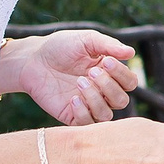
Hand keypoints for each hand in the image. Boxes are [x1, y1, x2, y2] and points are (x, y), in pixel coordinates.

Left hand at [3, 30, 139, 124]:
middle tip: (91, 72)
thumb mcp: (85, 40)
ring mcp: (88, 105)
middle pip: (122, 100)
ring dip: (95, 98)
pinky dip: (83, 111)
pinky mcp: (73, 116)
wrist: (32, 60)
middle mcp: (102, 91)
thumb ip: (109, 45)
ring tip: (79, 82)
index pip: (130, 82)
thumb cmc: (60, 47)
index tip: (106, 61)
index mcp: (109, 73)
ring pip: (107, 114)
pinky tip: (72, 98)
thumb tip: (131, 52)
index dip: (122, 74)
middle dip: (109, 86)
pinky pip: (87, 123)